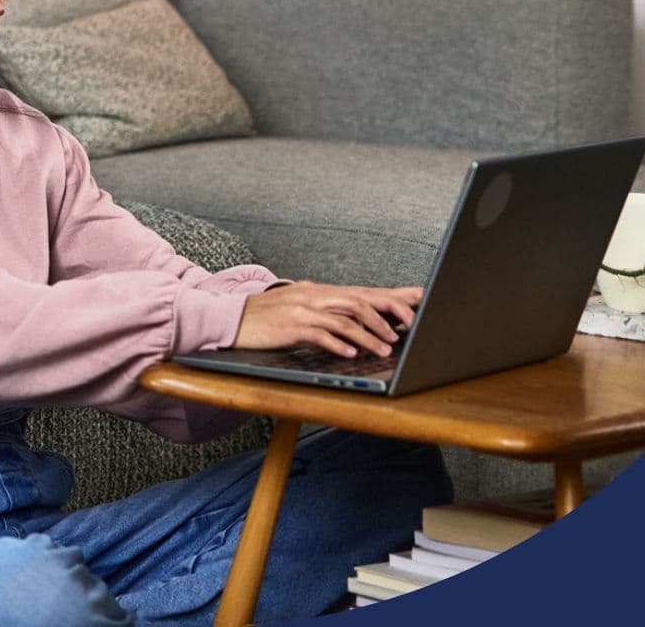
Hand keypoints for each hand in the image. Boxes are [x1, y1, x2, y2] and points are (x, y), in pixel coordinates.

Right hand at [231, 281, 423, 357]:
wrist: (230, 318)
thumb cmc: (265, 317)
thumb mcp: (298, 307)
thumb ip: (324, 311)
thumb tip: (354, 322)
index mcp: (318, 291)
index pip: (361, 292)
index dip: (390, 299)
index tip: (415, 306)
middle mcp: (313, 296)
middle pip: (358, 301)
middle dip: (386, 315)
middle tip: (406, 330)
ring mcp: (302, 310)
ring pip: (343, 319)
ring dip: (367, 335)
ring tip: (384, 349)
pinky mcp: (290, 326)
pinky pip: (320, 334)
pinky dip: (338, 344)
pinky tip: (350, 354)